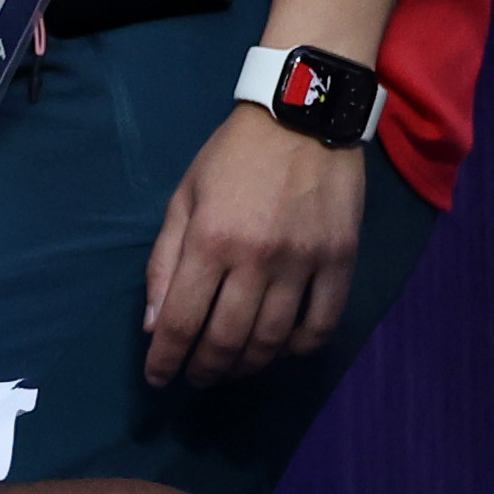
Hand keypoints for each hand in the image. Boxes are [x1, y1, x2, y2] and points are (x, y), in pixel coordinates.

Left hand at [143, 104, 366, 386]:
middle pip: (227, 340)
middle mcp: (256, 258)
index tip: (158, 378)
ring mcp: (303, 262)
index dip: (165, 360)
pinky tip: (282, 349)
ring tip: (232, 368)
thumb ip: (164, 262)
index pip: (180, 321)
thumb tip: (153, 326)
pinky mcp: (340, 260)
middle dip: (205, 370)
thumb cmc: (233, 157)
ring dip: (247, 365)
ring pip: (273, 340)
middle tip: (196, 377)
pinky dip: (299, 348)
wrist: (302, 115)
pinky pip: (322, 323)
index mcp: (210, 240)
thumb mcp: (184, 198)